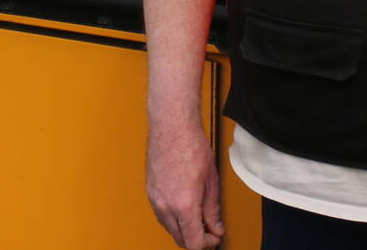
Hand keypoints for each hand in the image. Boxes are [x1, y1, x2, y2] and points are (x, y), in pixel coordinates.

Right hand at [146, 113, 223, 248]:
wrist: (172, 128)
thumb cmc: (190, 147)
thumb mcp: (211, 182)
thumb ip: (212, 210)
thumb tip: (216, 227)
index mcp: (184, 206)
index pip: (194, 243)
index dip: (208, 244)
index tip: (215, 236)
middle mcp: (166, 207)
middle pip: (180, 239)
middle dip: (197, 239)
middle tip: (210, 229)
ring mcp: (155, 200)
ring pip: (170, 229)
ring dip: (184, 229)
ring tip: (199, 216)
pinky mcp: (150, 193)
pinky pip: (162, 215)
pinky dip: (174, 218)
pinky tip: (184, 208)